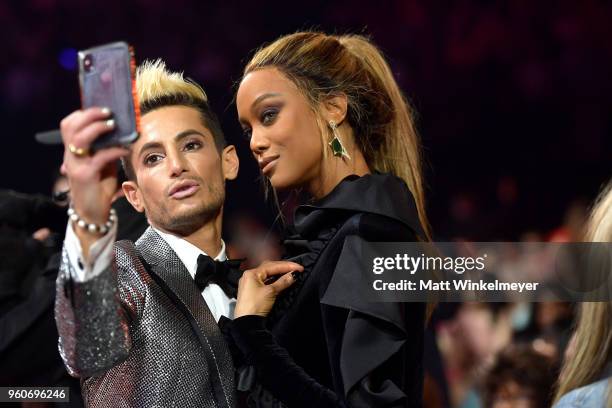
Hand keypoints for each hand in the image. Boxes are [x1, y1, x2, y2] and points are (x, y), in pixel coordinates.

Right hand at [60, 107, 128, 256]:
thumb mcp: (103, 163)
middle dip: (90, 115)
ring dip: (98, 128)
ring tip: (112, 125)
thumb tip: (122, 131)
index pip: (68, 124)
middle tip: (108, 113)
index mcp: (72, 151)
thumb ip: (107, 148)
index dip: (82, 113)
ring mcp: (75, 165)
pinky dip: (113, 150)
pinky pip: (99, 158)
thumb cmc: (100, 186)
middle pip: (71, 127)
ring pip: (80, 139)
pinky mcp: (85, 176)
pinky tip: (123, 150)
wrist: (93, 213)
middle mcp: (70, 156)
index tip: (101, 109)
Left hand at [234, 261, 303, 317]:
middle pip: (269, 268)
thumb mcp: (271, 292)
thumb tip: (293, 275)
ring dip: (279, 273)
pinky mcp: (252, 291)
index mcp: (252, 273)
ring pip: (267, 275)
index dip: (287, 266)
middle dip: (283, 267)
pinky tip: (281, 280)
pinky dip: (274, 280)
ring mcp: (250, 283)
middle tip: (296, 269)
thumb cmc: (256, 305)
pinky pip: (265, 281)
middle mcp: (249, 276)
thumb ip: (283, 282)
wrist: (246, 323)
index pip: (273, 266)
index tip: (299, 267)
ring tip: (290, 273)